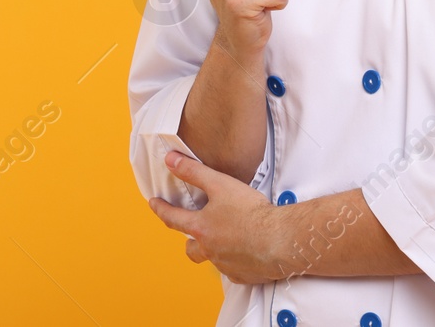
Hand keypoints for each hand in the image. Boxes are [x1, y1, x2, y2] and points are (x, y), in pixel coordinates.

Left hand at [149, 151, 281, 283]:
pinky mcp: (244, 275)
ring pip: (212, 259)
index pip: (172, 218)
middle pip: (190, 248)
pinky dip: (234, 260)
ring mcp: (226, 265)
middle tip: (192, 231)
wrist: (281, 240)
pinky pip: (232, 270)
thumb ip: (193, 172)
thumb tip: (171, 160)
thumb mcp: (220, 184)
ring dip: (212, 250)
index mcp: (201, 228)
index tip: (154, 204)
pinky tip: (243, 251)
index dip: (160, 209)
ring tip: (221, 239)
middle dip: (188, 240)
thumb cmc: (252, 214)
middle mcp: (210, 250)